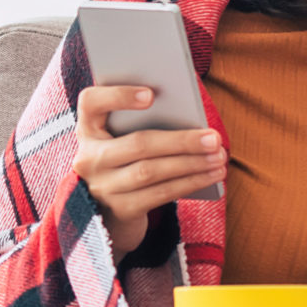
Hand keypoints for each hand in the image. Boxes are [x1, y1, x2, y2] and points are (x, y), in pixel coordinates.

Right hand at [72, 85, 223, 256]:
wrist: (109, 211)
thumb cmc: (125, 161)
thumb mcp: (122, 139)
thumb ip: (141, 123)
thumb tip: (190, 119)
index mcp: (87, 129)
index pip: (91, 102)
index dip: (118, 96)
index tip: (151, 95)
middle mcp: (89, 158)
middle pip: (138, 144)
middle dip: (181, 141)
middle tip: (214, 138)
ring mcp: (102, 187)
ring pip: (151, 171)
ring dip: (191, 164)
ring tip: (219, 157)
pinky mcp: (120, 209)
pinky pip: (160, 194)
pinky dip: (190, 183)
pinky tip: (212, 175)